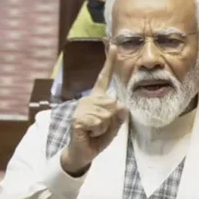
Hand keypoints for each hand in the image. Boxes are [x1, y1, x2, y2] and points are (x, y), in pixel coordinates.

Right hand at [61, 46, 128, 176]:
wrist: (83, 152)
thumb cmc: (98, 137)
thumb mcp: (114, 124)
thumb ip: (119, 113)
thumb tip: (119, 104)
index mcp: (98, 98)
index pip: (104, 78)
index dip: (109, 62)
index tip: (113, 46)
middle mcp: (89, 99)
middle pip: (114, 104)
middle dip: (113, 120)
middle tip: (101, 128)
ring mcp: (82, 107)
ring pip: (108, 114)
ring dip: (105, 127)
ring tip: (94, 131)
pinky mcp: (78, 117)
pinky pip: (99, 122)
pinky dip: (98, 132)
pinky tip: (89, 133)